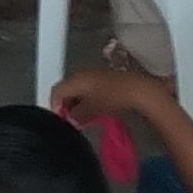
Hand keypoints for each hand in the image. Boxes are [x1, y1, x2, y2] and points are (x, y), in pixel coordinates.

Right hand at [50, 62, 170, 125]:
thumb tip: (71, 118)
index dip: (54, 106)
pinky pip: (91, 88)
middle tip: (70, 119)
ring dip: (78, 102)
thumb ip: (76, 115)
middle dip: (66, 104)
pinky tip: (96, 109)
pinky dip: (88, 98)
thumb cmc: (112, 97)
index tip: (60, 119)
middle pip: (67, 88)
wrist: (137, 89)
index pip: (56, 91)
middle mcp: (82, 73)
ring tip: (83, 117)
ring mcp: (95, 73)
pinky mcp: (107, 76)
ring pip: (79, 88)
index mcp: (75, 79)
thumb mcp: (90, 110)